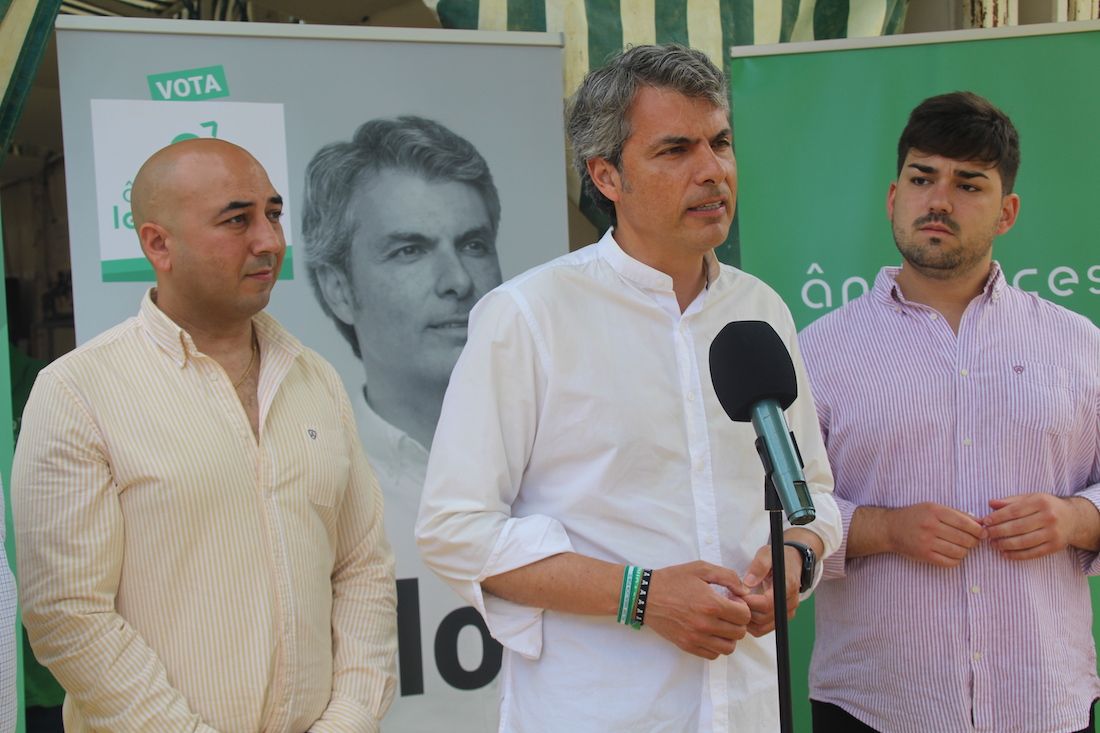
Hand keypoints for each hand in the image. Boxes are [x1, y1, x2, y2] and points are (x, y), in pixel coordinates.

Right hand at [644, 561, 750, 659]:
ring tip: (721, 625)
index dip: (743, 607)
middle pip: (739, 633)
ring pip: (728, 648)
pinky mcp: (687, 646)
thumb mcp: (701, 568)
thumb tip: (744, 591)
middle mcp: (705, 624)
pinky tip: (710, 633)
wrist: (644, 595)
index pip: (744, 616)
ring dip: (729, 637)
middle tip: (728, 612)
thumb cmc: (673, 580)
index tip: (733, 602)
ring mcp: (695, 638)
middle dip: (738, 622)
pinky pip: (712, 655)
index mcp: (711, 604)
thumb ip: (727, 577)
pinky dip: (716, 646)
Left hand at [740, 544, 801, 635]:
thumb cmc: (780, 558)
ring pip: (762, 627)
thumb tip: (748, 582)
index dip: (749, 601)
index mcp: (788, 587)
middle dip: (745, 610)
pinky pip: (763, 629)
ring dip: (746, 619)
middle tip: (734, 599)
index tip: (737, 594)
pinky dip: (751, 624)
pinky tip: (744, 610)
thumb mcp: (767, 554)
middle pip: (763, 618)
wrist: (794, 563)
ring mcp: (786, 613)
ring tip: (737, 605)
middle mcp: (790, 604)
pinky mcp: (781, 619)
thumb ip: (759, 566)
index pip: (766, 604)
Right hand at [885, 502, 983, 567]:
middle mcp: (930, 526)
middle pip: (964, 538)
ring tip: (963, 547)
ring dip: (966, 551)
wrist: (891, 528)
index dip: (978, 529)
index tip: (982, 532)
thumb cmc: (915, 516)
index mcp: (935, 511)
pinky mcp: (924, 555)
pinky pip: (950, 562)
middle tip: (973, 540)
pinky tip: (954, 553)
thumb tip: (980, 522)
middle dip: (974, 541)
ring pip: (959, 551)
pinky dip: (956, 559)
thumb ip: (956, 514)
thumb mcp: (933, 507)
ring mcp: (927, 542)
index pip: (965, 523)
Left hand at [982, 493, 1098, 559]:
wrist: (1073, 518)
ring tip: (994, 544)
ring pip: (1024, 541)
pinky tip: (1006, 554)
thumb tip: (990, 503)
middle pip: (1018, 527)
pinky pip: (1033, 553)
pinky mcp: (1055, 546)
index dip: (998, 517)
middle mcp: (1048, 517)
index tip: (985, 522)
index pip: (1014, 511)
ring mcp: (1053, 533)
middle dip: (999, 532)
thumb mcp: (1030, 498)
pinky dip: (1018, 555)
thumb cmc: (1046, 507)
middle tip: (986, 534)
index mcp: (1040, 502)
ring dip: (1006, 544)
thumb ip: (1010, 501)